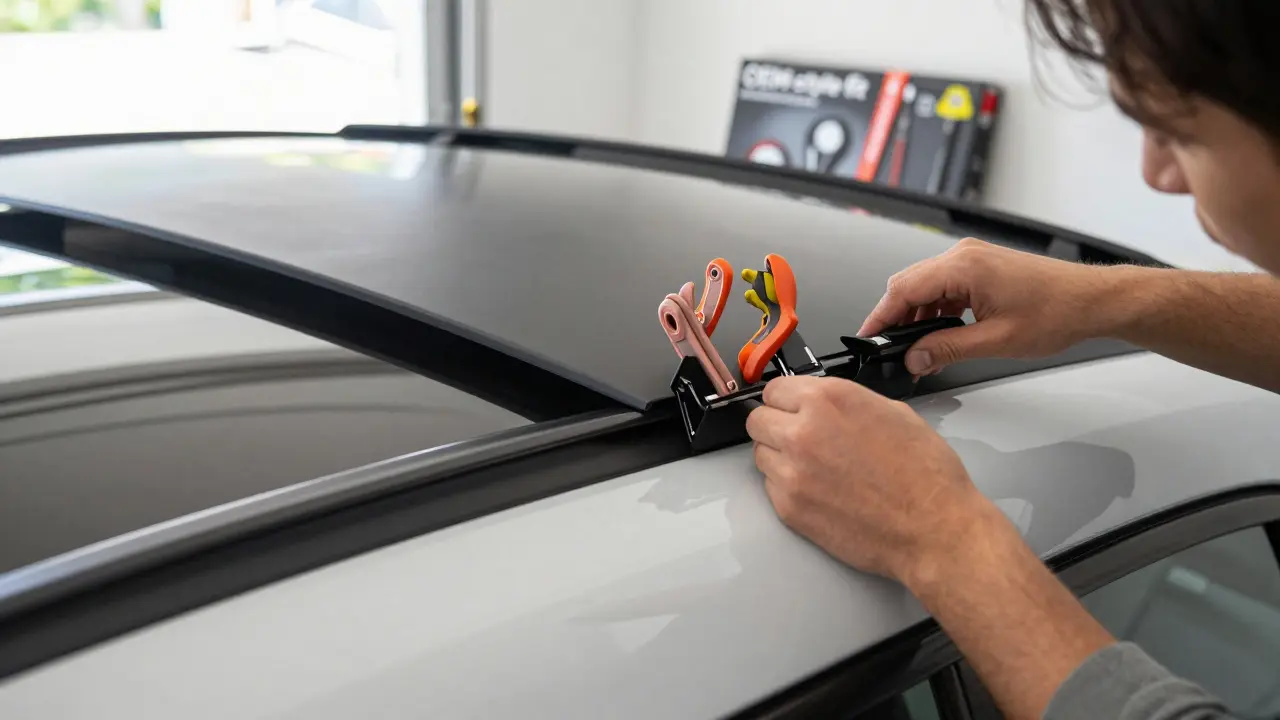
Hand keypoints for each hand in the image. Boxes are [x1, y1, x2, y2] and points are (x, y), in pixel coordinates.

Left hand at [746, 374, 996, 585]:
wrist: (933, 529)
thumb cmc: (925, 475)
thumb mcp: (893, 412)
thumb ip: (847, 402)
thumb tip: (825, 404)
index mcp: (829, 400)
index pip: (775, 389)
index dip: (786, 399)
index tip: (792, 408)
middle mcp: (803, 432)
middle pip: (757, 420)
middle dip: (775, 425)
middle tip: (797, 436)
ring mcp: (792, 472)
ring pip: (760, 453)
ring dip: (778, 456)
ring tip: (812, 466)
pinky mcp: (789, 508)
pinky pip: (771, 486)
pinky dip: (787, 486)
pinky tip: (818, 490)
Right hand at [859, 238, 1117, 375]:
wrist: (1091, 300)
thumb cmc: (1057, 312)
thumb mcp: (995, 340)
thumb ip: (947, 349)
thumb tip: (915, 358)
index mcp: (963, 266)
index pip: (903, 289)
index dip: (880, 316)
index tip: (868, 338)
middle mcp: (964, 255)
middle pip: (908, 284)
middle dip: (895, 317)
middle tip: (889, 349)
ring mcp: (972, 258)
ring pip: (924, 285)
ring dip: (916, 315)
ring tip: (918, 348)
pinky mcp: (980, 267)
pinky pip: (943, 285)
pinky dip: (934, 308)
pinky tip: (938, 333)